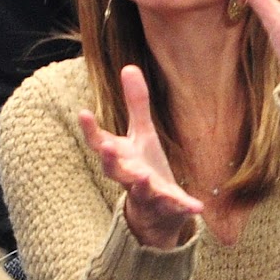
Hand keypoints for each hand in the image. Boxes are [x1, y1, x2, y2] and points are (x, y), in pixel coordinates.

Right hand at [78, 65, 201, 249]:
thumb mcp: (141, 134)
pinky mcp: (168, 207)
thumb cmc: (144, 166)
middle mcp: (128, 176)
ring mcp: (146, 194)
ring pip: (140, 190)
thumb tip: (128, 66)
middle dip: (108, 159)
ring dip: (142, 184)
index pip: (98, 143)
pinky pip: (175, 208)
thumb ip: (136, 104)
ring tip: (145, 176)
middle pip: (113, 170)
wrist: (156, 213)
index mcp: (120, 157)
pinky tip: (197, 206)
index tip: (82, 112)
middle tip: (105, 147)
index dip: (89, 129)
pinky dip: (185, 207)